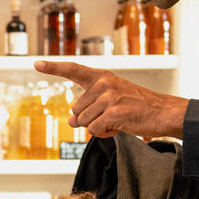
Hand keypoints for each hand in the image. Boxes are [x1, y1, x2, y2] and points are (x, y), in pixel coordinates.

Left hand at [34, 59, 189, 140]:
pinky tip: (119, 127)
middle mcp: (103, 83)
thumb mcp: (110, 102)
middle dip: (89, 119)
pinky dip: (104, 134)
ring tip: (117, 121)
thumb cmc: (137, 107)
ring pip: (83, 122)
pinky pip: (94, 130)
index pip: (73, 69)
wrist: (163, 112)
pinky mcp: (114, 113)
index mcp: (102, 76)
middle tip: (110, 116)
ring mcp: (108, 97)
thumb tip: (70, 121)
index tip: (36, 64)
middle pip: (76, 110)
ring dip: (97, 127)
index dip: (53, 68)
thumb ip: (88, 108)